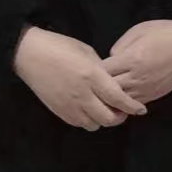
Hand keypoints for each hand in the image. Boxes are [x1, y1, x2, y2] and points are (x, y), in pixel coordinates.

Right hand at [13, 26, 147, 130]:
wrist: (30, 55)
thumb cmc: (60, 46)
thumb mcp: (86, 52)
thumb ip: (101, 69)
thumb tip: (111, 82)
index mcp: (92, 76)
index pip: (118, 98)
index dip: (132, 106)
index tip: (141, 109)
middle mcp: (83, 94)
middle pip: (109, 118)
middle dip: (120, 117)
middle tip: (123, 111)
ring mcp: (70, 105)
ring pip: (95, 124)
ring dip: (103, 119)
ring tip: (105, 109)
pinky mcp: (59, 111)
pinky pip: (80, 123)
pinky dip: (89, 120)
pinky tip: (89, 109)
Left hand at [102, 20, 171, 103]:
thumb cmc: (165, 33)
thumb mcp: (139, 30)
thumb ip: (120, 45)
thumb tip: (111, 58)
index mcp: (131, 59)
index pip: (103, 71)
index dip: (95, 70)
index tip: (93, 67)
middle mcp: (137, 77)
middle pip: (109, 89)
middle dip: (100, 86)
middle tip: (95, 82)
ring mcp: (146, 89)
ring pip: (120, 101)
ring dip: (112, 97)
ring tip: (105, 92)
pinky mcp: (154, 96)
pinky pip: (134, 104)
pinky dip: (125, 102)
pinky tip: (122, 96)